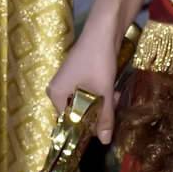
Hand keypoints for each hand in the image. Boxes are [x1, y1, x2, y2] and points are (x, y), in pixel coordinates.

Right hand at [48, 21, 118, 143]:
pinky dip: (101, 94)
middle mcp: (58, 89)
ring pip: (86, 103)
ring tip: (116, 100)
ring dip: (102, 104)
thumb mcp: (103, 91)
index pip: (68, 121)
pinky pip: (88, 93)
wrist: (104, 29)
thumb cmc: (98, 60)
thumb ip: (104, 117)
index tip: (102, 131)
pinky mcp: (80, 76)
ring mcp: (69, 82)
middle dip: (96, 115)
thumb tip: (104, 142)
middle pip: (77, 113)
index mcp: (56, 94)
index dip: (85, 128)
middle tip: (112, 113)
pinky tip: (114, 92)